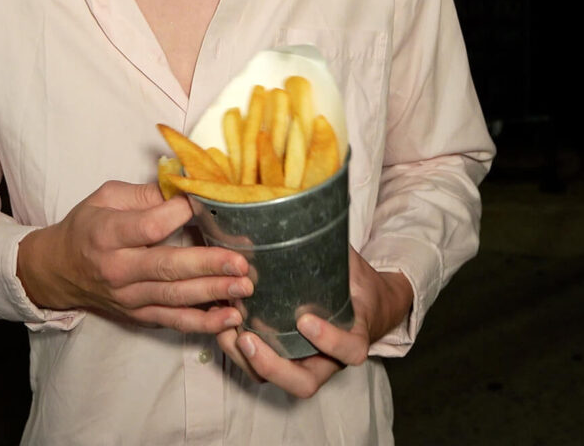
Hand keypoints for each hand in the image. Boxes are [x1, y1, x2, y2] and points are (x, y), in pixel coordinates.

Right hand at [16, 180, 252, 333]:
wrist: (59, 271)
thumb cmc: (87, 226)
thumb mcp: (106, 197)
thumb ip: (144, 193)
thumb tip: (184, 186)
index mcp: (106, 233)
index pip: (147, 226)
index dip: (178, 214)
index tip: (204, 203)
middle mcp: (117, 269)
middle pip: (166, 268)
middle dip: (207, 265)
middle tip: (240, 261)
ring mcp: (128, 298)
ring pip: (174, 299)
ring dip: (212, 294)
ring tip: (243, 287)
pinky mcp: (138, 316)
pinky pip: (173, 322)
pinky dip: (203, 323)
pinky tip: (230, 318)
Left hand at [217, 247, 412, 397]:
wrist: (363, 303)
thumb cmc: (355, 280)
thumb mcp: (350, 262)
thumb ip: (333, 244)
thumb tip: (314, 199)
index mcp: (354, 334)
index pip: (349, 349)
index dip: (330, 341)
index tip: (307, 320)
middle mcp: (328, 358)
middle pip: (304, 382)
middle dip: (272, 364)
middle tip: (247, 337)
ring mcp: (304, 362)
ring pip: (276, 380)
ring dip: (246, 359)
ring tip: (224, 329)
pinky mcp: (283, 357)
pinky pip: (260, 366)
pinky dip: (238, 352)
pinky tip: (220, 322)